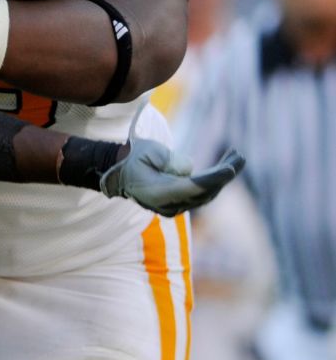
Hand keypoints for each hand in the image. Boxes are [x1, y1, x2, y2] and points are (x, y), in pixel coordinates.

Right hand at [100, 137, 244, 216]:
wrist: (119, 174)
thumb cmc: (133, 158)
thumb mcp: (148, 152)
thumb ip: (168, 160)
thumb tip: (189, 169)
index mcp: (157, 193)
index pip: (193, 188)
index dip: (214, 178)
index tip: (231, 168)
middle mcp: (167, 205)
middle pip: (203, 193)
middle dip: (224, 175)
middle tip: (239, 156)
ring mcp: (173, 207)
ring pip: (206, 195)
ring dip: (222, 177)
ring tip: (235, 156)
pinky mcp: (179, 204)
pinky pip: (202, 194)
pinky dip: (214, 181)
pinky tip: (225, 166)